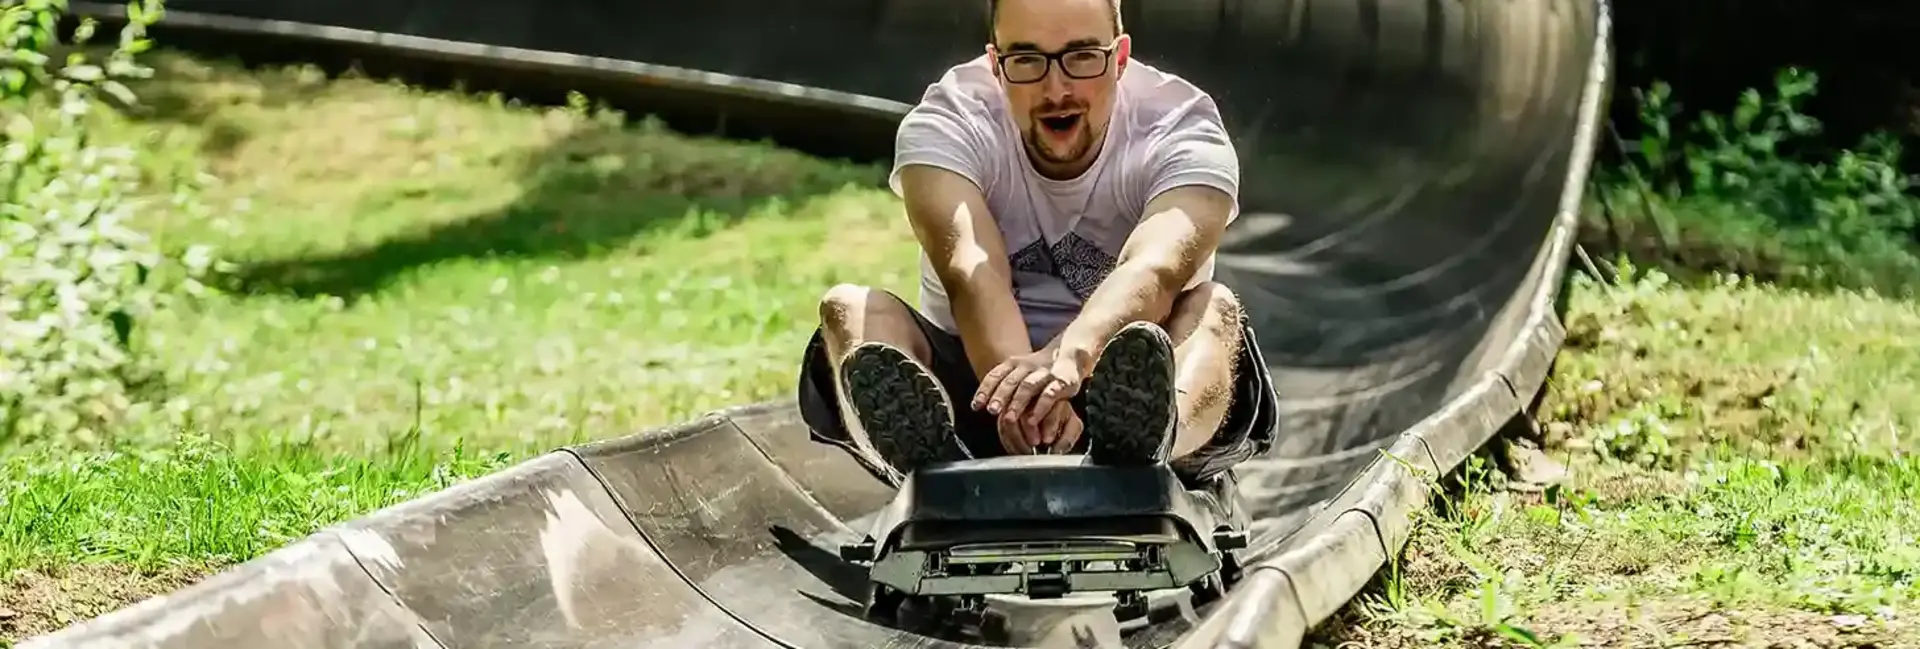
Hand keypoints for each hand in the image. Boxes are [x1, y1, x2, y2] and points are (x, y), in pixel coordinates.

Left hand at [973, 347, 1088, 443]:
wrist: (1071, 355)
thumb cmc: (1040, 371)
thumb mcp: (1019, 373)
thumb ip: (1002, 386)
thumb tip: (978, 404)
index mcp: (1014, 364)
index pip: (996, 375)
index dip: (985, 390)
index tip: (976, 405)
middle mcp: (1028, 366)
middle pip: (1010, 381)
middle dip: (1000, 397)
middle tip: (991, 411)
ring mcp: (1044, 373)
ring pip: (1028, 386)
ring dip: (1017, 403)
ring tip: (1008, 419)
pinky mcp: (1062, 381)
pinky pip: (1050, 394)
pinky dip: (1040, 408)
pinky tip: (1032, 420)